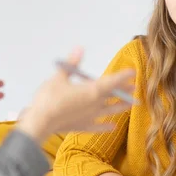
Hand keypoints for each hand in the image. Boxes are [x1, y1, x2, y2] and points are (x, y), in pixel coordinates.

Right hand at [17, 47, 134, 141]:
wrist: (41, 122)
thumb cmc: (49, 98)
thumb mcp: (59, 77)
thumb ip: (71, 63)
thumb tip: (79, 48)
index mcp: (92, 90)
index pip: (112, 81)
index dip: (123, 76)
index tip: (133, 72)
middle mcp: (95, 104)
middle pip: (113, 95)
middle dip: (124, 90)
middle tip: (134, 87)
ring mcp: (90, 116)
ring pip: (110, 111)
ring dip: (120, 107)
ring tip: (130, 105)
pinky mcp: (82, 126)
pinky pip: (98, 126)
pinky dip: (106, 126)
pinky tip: (113, 127)